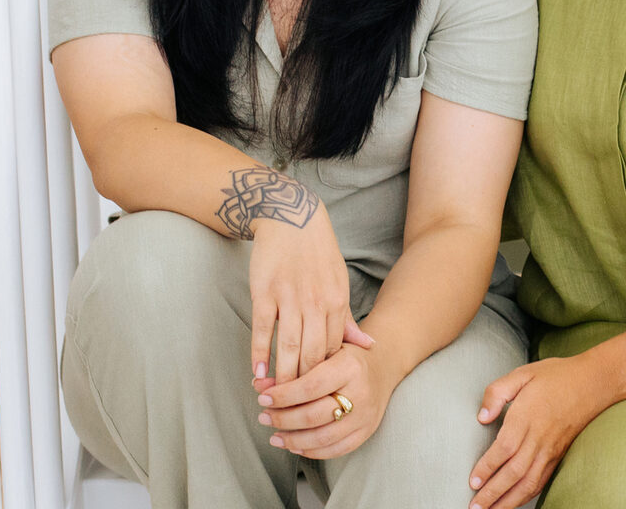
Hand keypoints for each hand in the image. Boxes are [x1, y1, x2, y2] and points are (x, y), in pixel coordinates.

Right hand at [249, 197, 373, 383]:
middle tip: (293, 407)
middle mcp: (316, 302)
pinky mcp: (265, 292)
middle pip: (311, 355)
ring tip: (274, 397)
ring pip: (288, 347)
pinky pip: (263, 329)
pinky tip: (257, 372)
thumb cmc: (318, 254)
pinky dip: (259, 353)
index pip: (333, 351)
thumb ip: (348, 319)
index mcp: (337, 301)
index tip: (317, 395)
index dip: (325, 376)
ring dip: (281, 376)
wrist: (291, 218)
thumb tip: (368, 346)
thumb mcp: (340, 282)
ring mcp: (289, 297)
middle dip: (303, 385)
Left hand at [255, 343, 396, 458]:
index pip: (310, 386)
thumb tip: (259, 383)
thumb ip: (293, 366)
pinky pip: (335, 450)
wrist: (382, 367)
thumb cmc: (345, 356)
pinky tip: (294, 446)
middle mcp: (360, 392)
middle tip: (264, 417)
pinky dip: (311, 452)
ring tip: (275, 436)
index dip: (283, 396)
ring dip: (293, 440)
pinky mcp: (366, 432)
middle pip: (314, 415)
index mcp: (350, 367)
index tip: (262, 397)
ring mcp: (365, 415)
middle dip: (283, 419)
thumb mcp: (323, 351)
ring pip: (323, 437)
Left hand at [468, 356, 606, 508]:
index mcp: (527, 416)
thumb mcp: (522, 373)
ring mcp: (550, 449)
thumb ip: (497, 392)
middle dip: (493, 493)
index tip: (473, 481)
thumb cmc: (556, 376)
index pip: (504, 449)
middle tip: (474, 506)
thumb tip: (482, 416)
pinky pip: (541, 480)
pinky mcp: (558, 455)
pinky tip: (514, 501)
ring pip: (528, 482)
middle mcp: (539, 437)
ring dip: (508, 501)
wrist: (593, 383)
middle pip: (513, 472)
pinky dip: (526, 495)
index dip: (487, 468)